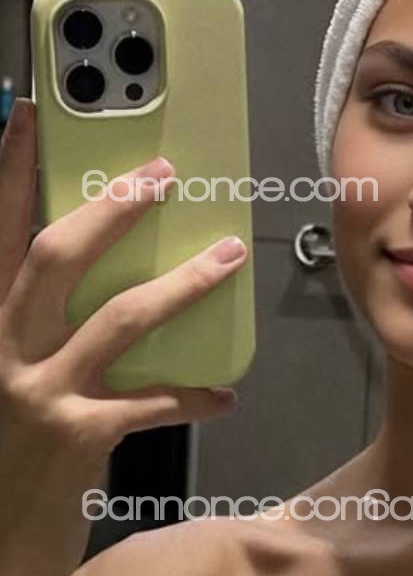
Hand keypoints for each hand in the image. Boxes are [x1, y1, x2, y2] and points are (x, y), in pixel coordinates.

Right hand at [0, 97, 244, 575]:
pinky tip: (223, 395)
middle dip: (109, 210)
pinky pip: (149, 403)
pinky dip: (190, 397)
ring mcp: (35, 393)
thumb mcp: (4, 383)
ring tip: (227, 257)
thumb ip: (30, 333)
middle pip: (53, 257)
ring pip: (117, 318)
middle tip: (159, 173)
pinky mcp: (77, 437)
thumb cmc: (6, 461)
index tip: (25, 114)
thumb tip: (96, 287)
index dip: (5, 171)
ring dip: (181, 284)